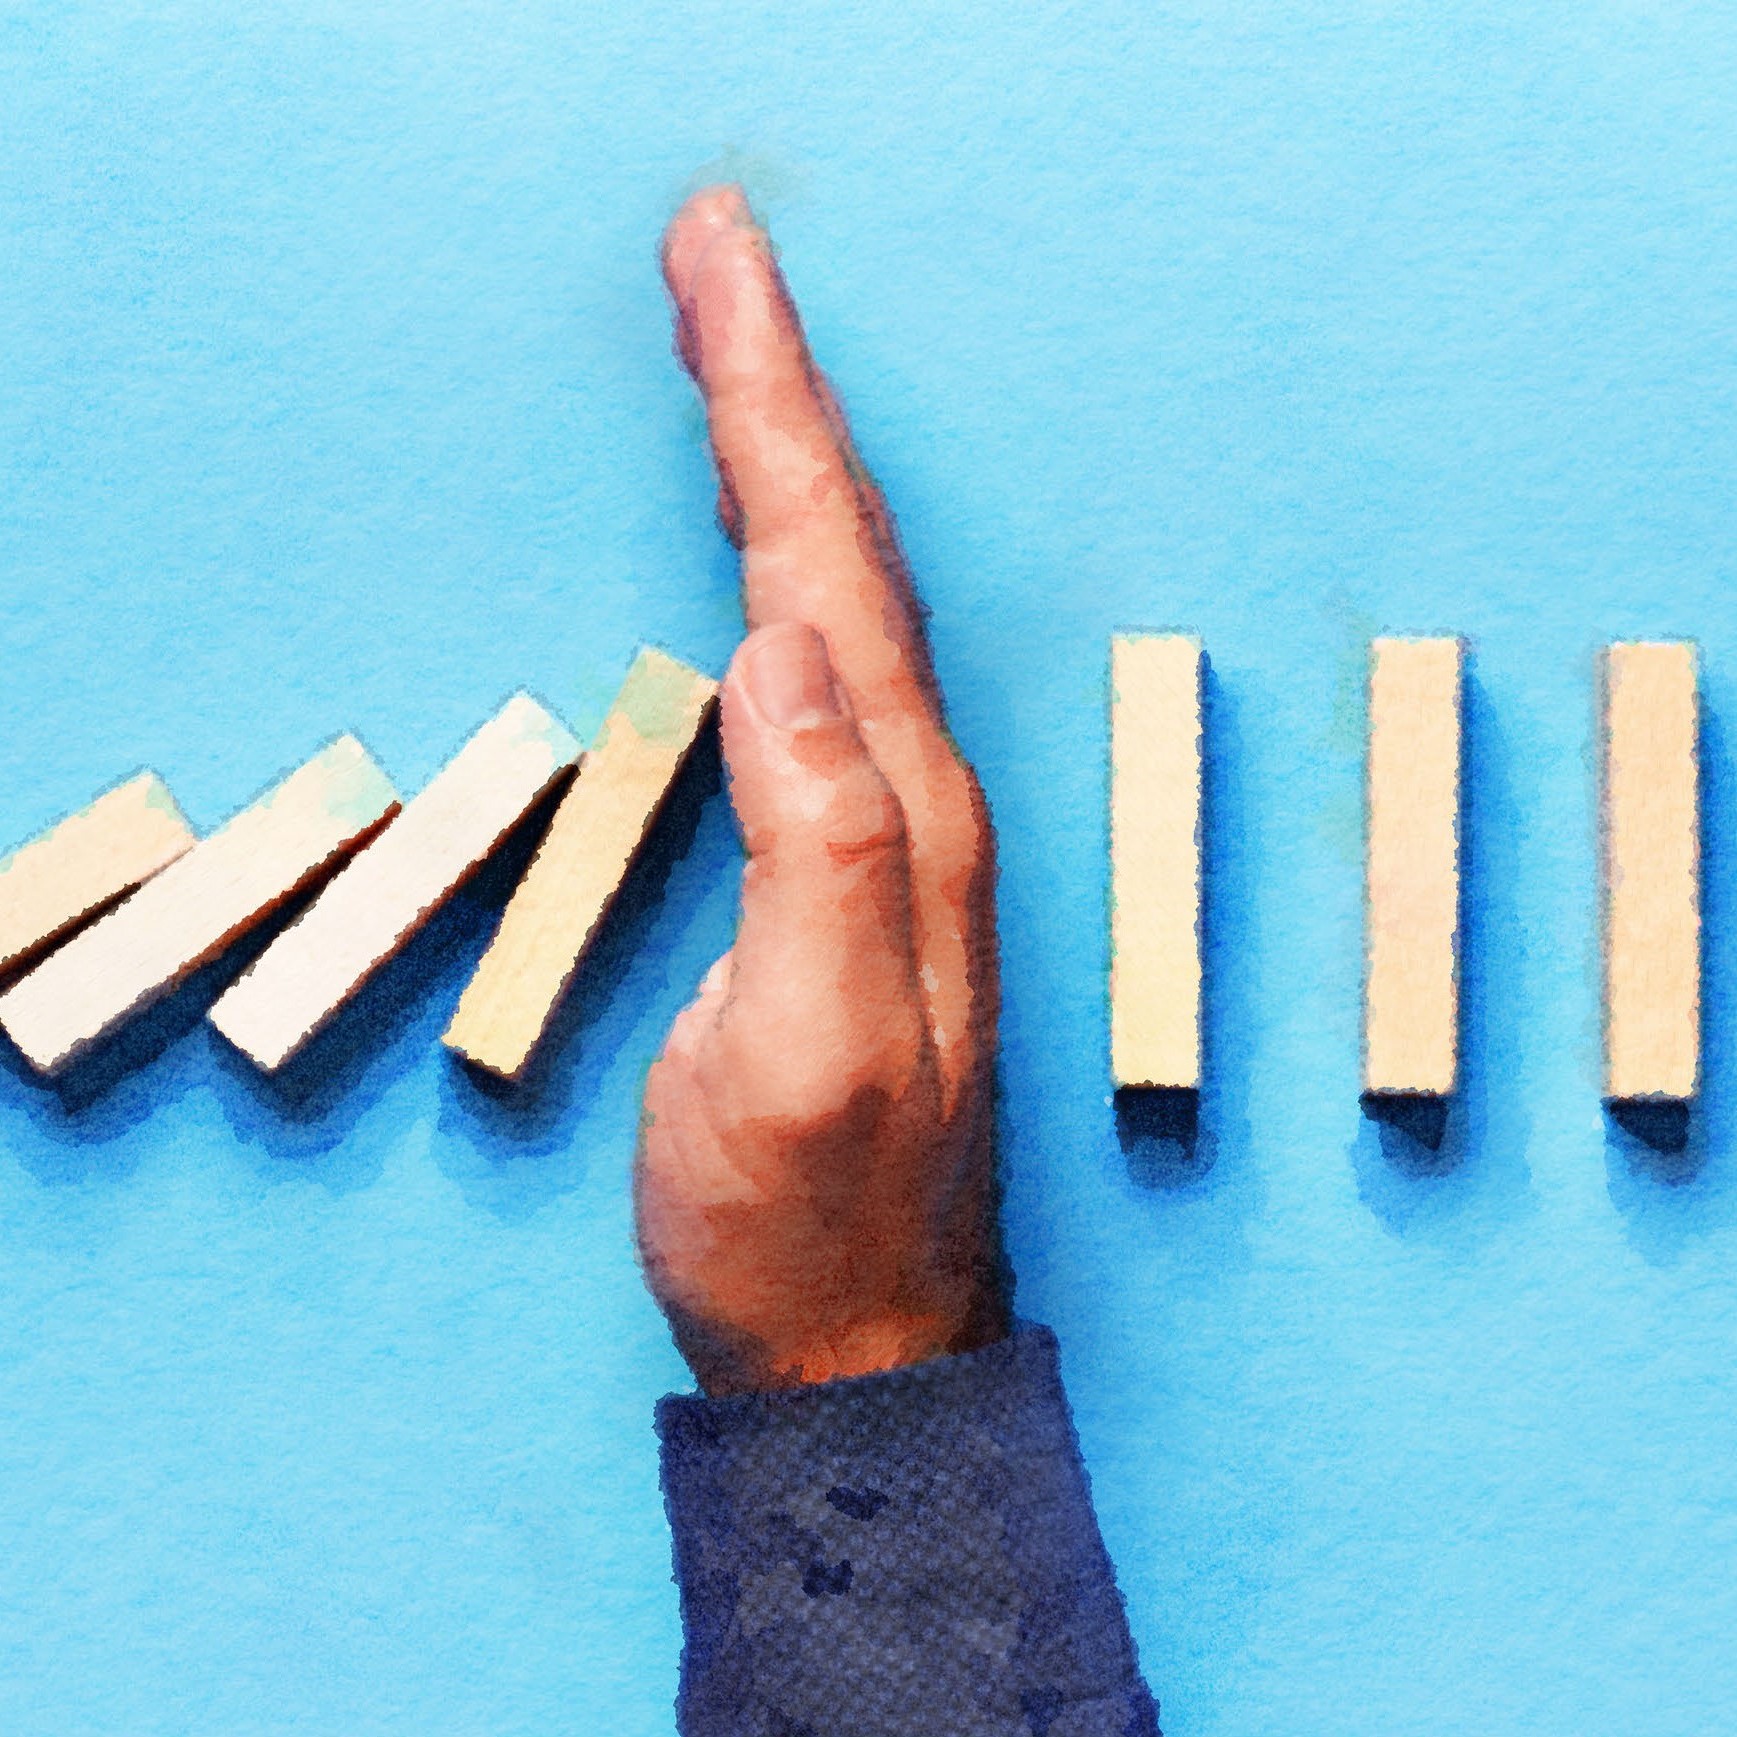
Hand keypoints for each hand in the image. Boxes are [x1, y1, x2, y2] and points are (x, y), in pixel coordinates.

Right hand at [636, 186, 1006, 1393]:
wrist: (859, 1344)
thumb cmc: (812, 1219)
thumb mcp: (806, 1053)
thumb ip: (814, 849)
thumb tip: (779, 653)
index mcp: (898, 815)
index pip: (826, 571)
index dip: (771, 412)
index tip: (720, 268)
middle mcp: (916, 800)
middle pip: (846, 557)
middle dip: (780, 393)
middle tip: (718, 255)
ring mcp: (890, 832)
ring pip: (841, 605)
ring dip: (788, 466)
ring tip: (738, 357)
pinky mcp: (851, 869)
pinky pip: (826, 679)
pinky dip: (788, 576)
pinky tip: (768, 558)